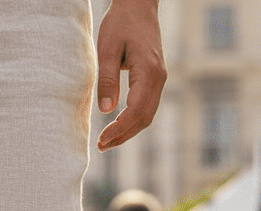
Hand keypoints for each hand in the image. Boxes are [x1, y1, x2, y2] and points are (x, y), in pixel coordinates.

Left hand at [95, 0, 167, 151]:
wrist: (138, 5)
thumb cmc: (121, 23)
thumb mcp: (107, 49)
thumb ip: (107, 79)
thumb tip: (106, 110)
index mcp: (148, 71)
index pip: (135, 111)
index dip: (118, 129)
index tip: (101, 141)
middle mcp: (159, 77)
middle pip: (144, 118)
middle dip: (123, 136)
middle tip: (101, 147)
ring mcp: (159, 78)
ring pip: (147, 115)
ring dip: (128, 131)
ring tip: (106, 142)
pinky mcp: (154, 78)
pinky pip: (147, 106)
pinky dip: (133, 121)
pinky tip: (117, 127)